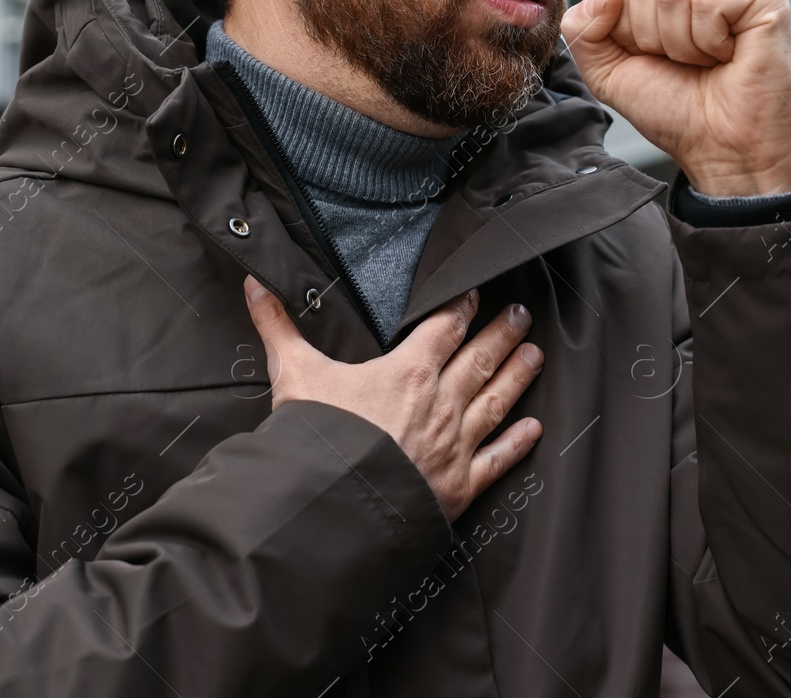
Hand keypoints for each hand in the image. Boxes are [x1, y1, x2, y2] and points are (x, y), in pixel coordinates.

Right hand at [243, 278, 543, 520]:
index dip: (462, 306)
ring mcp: (454, 445)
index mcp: (407, 372)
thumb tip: (254, 285)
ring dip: (518, 375)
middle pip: (480, 358)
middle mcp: (439, 403)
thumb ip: (277, 327)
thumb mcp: (293, 374)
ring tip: (536, 353)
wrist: (333, 505)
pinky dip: (518, 443)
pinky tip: (534, 429)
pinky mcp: (459, 485)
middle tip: (522, 312)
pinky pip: (497, 459)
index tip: (477, 291)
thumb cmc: (315, 438)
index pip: (444, 328)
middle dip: (502, 332)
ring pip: (496, 400)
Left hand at [559, 0, 790, 196]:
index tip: (653, 60)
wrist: (721, 150)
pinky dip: (709, 41)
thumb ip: (582, 27)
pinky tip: (728, 56)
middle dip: (649, 36)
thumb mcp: (607, 72)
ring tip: (707, 63)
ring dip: (681, 44)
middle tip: (682, 64)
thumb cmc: (674, 112)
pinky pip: (708, 0)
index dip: (624, 30)